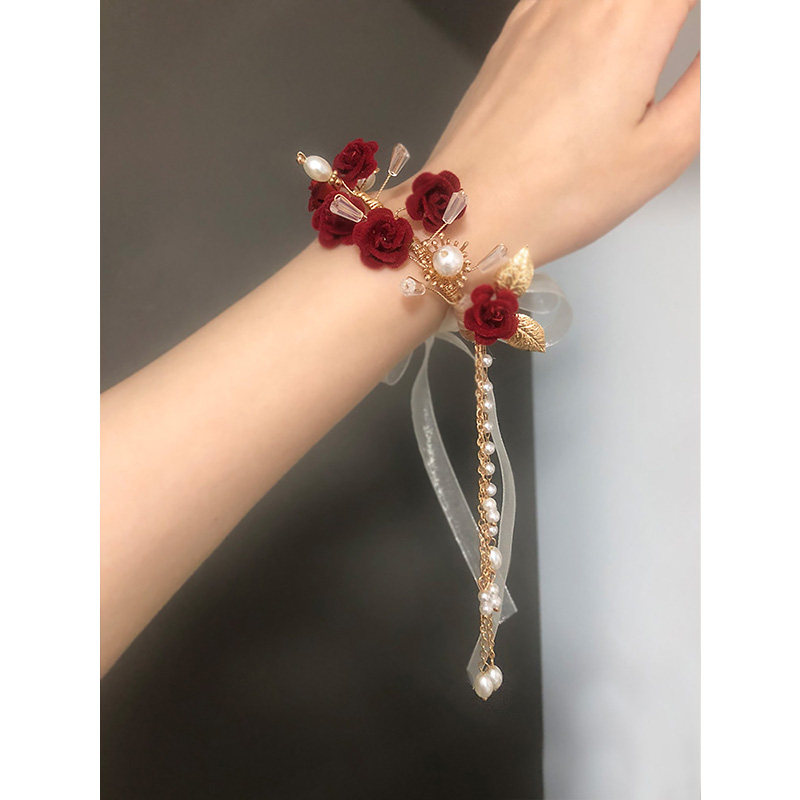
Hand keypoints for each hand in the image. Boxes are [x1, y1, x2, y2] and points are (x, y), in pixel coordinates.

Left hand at [410, 0, 698, 267]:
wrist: (468, 213)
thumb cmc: (550, 196)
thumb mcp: (662, 151)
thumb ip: (710, 82)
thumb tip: (735, 45)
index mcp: (629, 24)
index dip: (707, 9)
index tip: (712, 30)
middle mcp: (580, 3)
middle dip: (669, 10)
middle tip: (678, 40)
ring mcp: (539, 11)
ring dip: (636, 11)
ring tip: (650, 42)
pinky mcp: (514, 30)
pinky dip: (597, 9)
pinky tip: (606, 35)